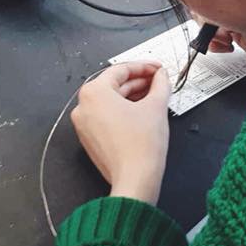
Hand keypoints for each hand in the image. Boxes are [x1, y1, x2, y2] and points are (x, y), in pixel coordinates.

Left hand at [71, 62, 171, 204]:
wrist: (135, 179)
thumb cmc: (140, 147)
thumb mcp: (156, 106)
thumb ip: (160, 83)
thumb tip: (161, 76)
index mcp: (94, 93)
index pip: (121, 70)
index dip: (144, 67)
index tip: (157, 69)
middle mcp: (83, 107)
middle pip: (114, 85)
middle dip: (139, 82)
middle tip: (158, 81)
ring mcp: (85, 124)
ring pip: (111, 101)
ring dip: (133, 96)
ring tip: (154, 95)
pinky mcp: (91, 138)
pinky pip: (107, 116)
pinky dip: (124, 111)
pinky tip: (142, 111)